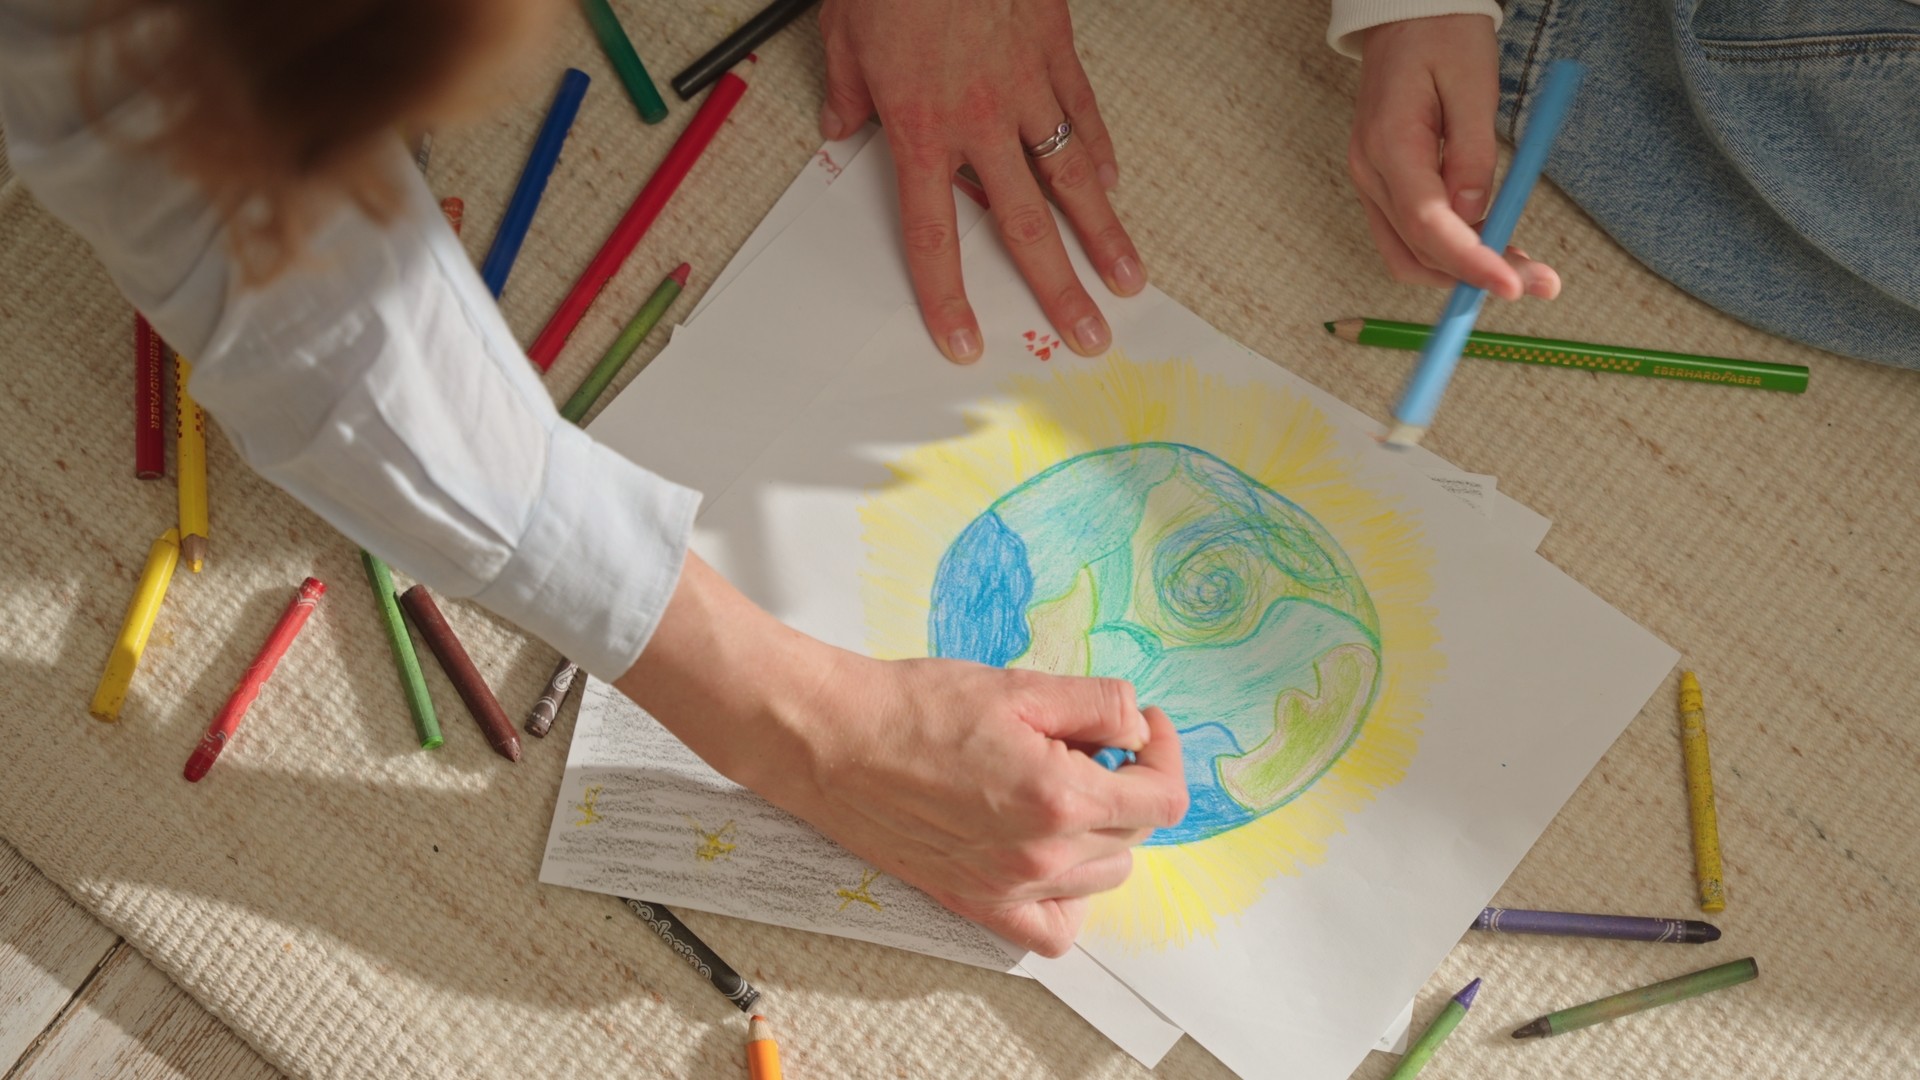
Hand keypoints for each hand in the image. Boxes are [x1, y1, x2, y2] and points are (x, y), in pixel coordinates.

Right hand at [619, 555, 1188, 956]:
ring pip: (1103, 878)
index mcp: (1058, 797)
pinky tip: (1051, 856)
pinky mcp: (976, 903)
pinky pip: (1053, 930)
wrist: (833, 741)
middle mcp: (1040, 856)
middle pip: (1135, 836)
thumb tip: (1138, 726)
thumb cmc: (913, 708)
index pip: (1161, 799)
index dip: (1163, 754)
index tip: (1144, 729)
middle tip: (1092, 744)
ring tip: (1063, 788)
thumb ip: (1098, 706)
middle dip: (1129, 784)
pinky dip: (1068, 901)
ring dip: (1103, 834)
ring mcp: (1008, 888)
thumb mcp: (1020, 685)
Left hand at [817, 0, 1147, 363]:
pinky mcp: (1056, 47)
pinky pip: (1083, 112)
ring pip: (1071, 177)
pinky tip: (1114, 184)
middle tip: (1088, 334)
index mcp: (918, 127)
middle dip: (1058, 288)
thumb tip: (841, 129)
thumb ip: (846, 92)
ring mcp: (1026, 86)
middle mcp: (979, 120)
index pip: (931, 234)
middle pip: (1024, 224)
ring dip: (1103, 234)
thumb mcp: (842, 32)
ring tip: (1129, 280)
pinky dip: (1100, 151)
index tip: (963, 341)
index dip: (947, 296)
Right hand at [1348, 15, 1558, 299]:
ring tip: (1524, 270)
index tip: (1513, 284)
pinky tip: (1493, 248)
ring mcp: (1372, 183)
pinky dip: (1452, 254)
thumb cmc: (1440, 37)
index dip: (1471, 262)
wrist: (1405, 17)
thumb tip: (1477, 214)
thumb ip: (1473, 152)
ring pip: (1411, 256)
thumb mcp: (1473, 83)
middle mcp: (1371, 174)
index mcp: (1390, 146)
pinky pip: (1412, 237)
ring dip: (1463, 274)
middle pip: (1419, 252)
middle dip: (1476, 278)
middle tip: (1539, 283)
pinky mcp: (1385, 186)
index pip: (1428, 224)